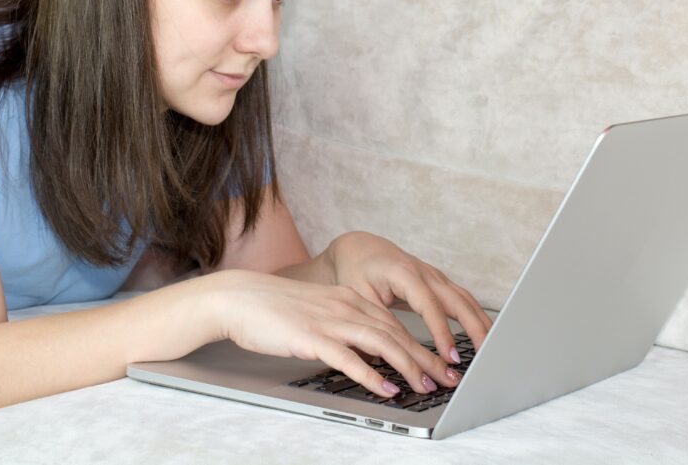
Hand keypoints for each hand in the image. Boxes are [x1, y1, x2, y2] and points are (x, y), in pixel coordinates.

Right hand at [214, 269, 463, 398]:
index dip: (422, 345)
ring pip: (381, 344)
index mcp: (348, 298)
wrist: (239, 298)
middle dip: (426, 358)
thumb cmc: (274, 309)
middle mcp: (345, 306)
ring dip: (408, 367)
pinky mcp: (312, 338)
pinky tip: (387, 389)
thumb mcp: (318, 313)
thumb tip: (366, 352)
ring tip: (426, 386)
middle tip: (448, 379)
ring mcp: (329, 321)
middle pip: (396, 334)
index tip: (442, 363)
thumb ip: (344, 327)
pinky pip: (349, 359)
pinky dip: (373, 376)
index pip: (394, 323)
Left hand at [324, 231, 492, 368]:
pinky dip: (476, 317)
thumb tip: (386, 353)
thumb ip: (375, 321)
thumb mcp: (358, 295)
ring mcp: (436, 276)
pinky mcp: (439, 282)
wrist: (359, 248)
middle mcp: (425, 272)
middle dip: (474, 329)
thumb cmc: (356, 270)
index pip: (429, 306)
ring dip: (481, 324)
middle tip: (485, 357)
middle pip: (458, 300)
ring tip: (492, 352)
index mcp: (404, 274)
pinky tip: (486, 336)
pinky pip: (463, 300)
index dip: (441, 332)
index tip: (450, 357)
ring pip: (466, 300)